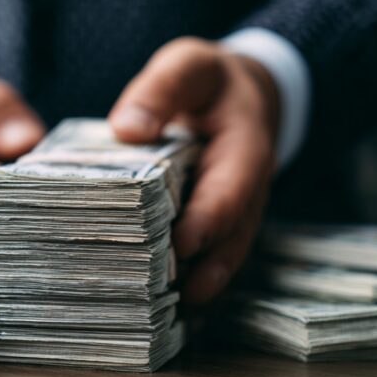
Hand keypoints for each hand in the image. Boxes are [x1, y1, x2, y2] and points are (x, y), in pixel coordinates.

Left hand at [108, 37, 279, 303]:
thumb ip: (162, 89)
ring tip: (160, 310)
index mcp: (245, 150)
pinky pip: (211, 254)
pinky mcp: (219, 222)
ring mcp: (237, 210)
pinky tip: (160, 299)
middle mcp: (248, 189)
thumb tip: (128, 128)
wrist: (238, 95)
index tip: (178, 247)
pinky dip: (190, 276)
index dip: (207, 222)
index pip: (230, 193)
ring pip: (223, 254)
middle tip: (159, 294)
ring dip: (196, 283)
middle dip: (199, 268)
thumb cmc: (208, 81)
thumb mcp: (188, 66)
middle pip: (230, 236)